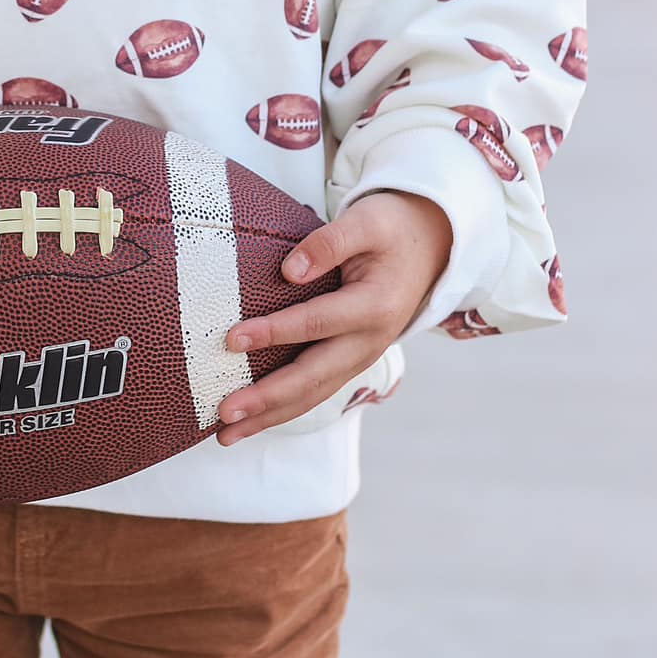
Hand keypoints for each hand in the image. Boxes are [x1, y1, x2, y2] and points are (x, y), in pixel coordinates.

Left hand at [215, 189, 452, 443]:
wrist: (432, 247)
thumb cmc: (390, 229)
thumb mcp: (366, 222)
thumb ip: (328, 243)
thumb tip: (289, 272)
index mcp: (374, 306)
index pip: (316, 323)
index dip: (274, 332)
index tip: (232, 339)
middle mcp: (370, 342)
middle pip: (313, 377)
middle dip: (267, 398)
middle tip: (224, 412)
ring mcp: (362, 357)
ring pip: (313, 395)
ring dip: (270, 416)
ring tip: (226, 435)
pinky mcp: (352, 361)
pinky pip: (316, 390)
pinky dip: (284, 409)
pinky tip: (253, 421)